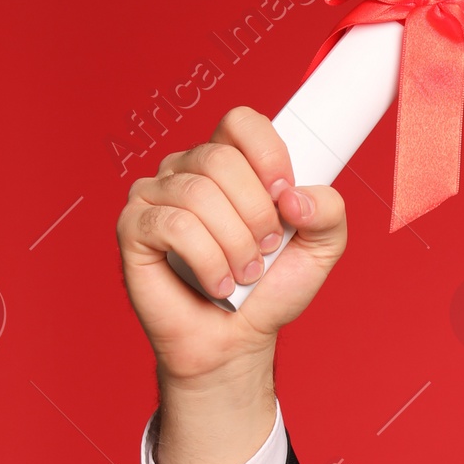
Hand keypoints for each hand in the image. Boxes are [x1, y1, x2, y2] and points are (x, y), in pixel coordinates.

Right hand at [117, 106, 347, 463]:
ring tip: (242, 273)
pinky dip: (208, 262)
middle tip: (264, 251)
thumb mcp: (321, 249)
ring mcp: (155, 195)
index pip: (242, 122)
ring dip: (235, 246)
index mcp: (230, 162)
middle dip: (256, 215)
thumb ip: (329, 211)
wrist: (236, 341)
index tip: (285, 197)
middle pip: (222, 160)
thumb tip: (295, 196)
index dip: (268, 155)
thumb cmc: (270, 290)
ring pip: (199, 195)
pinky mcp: (134, 227)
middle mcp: (188, 170)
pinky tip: (216, 282)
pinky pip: (175, 226)